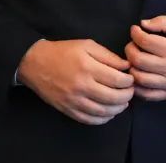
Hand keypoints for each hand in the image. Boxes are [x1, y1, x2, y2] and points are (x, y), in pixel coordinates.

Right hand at [16, 39, 133, 124]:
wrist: (35, 63)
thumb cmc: (63, 51)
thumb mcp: (87, 45)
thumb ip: (108, 56)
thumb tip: (126, 67)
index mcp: (88, 68)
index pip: (117, 80)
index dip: (129, 81)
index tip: (131, 79)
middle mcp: (82, 86)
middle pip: (113, 98)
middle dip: (127, 96)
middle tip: (130, 92)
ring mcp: (74, 101)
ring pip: (103, 112)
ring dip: (118, 109)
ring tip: (122, 103)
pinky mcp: (67, 110)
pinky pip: (89, 120)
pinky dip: (103, 119)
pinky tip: (108, 113)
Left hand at [126, 16, 165, 100]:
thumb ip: (165, 22)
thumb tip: (143, 24)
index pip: (145, 42)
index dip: (135, 34)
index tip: (135, 29)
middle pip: (138, 60)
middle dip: (130, 49)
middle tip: (133, 44)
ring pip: (139, 79)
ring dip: (131, 67)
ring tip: (134, 59)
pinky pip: (146, 95)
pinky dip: (137, 86)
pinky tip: (138, 76)